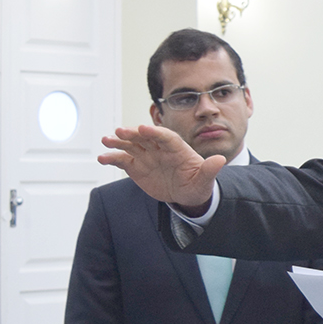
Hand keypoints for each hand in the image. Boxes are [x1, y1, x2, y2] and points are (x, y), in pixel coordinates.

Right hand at [99, 124, 222, 212]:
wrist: (186, 195)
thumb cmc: (197, 184)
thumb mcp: (205, 180)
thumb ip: (210, 170)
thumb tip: (220, 160)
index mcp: (177, 148)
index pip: (166, 137)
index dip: (155, 132)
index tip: (144, 129)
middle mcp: (160, 149)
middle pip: (145, 137)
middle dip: (133, 134)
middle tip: (119, 131)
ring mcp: (147, 156)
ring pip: (131, 145)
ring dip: (118, 142)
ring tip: (106, 141)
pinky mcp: (136, 166)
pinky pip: (123, 160)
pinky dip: (112, 158)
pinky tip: (102, 158)